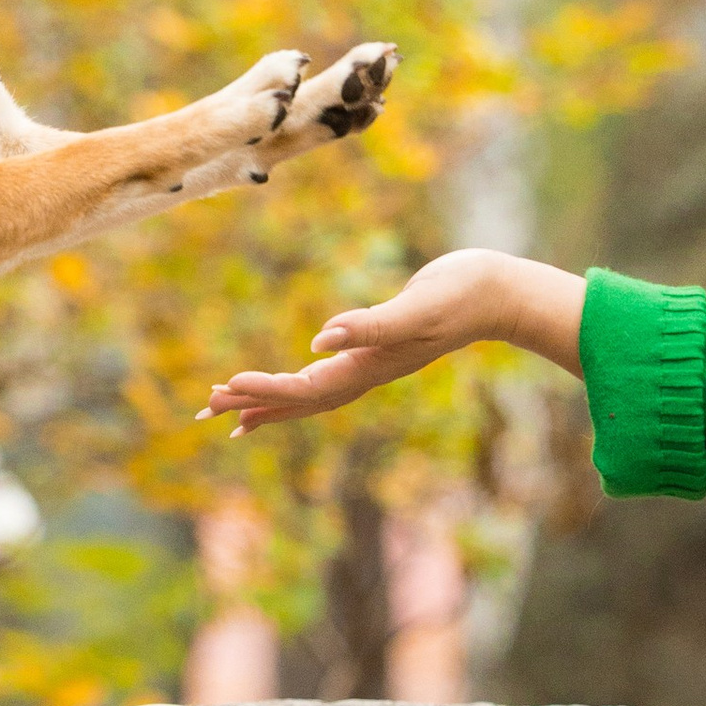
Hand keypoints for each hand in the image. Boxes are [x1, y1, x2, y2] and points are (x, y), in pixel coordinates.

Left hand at [201, 249, 584, 430]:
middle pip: (301, 401)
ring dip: (270, 401)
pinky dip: (299, 382)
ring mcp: (374, 364)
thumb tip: (320, 339)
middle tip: (205, 411)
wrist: (500, 292)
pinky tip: (291, 377)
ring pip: (312, 393)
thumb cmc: (463, 293)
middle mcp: (368, 372)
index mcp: (371, 365)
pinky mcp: (379, 348)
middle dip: (254, 405)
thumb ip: (370, 325)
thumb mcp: (418, 307)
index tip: (224, 388)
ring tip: (230, 412)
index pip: (307, 388)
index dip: (265, 390)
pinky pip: (328, 374)